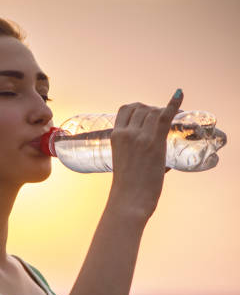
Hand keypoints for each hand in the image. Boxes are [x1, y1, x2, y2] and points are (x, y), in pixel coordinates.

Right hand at [108, 89, 183, 219]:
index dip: (139, 108)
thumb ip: (138, 156)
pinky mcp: (155, 143)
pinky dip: (174, 104)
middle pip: (143, 109)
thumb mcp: (124, 164)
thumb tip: (165, 163)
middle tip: (163, 122)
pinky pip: (165, 117)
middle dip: (154, 111)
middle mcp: (127, 133)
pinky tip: (179, 94)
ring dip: (163, 113)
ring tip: (170, 121)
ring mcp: (141, 137)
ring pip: (154, 111)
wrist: (129, 200)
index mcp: (115, 136)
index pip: (126, 109)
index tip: (147, 114)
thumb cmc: (127, 188)